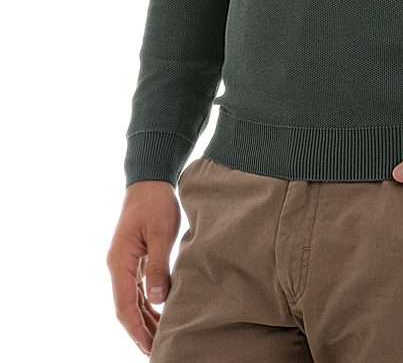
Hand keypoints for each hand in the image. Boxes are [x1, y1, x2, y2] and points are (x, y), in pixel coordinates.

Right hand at [107, 180, 180, 355]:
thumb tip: (158, 300)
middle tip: (156, 351)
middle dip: (139, 331)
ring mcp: (124, 263)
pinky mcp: (133, 259)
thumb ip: (159, 266)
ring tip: (159, 339)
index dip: (136, 329)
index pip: (125, 305)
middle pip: (126, 308)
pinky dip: (147, 305)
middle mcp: (117, 266)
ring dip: (144, 320)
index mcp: (120, 261)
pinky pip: (137, 289)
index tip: (149, 348)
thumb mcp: (162, 233)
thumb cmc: (156, 203)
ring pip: (131, 301)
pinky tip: (159, 315)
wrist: (149, 180)